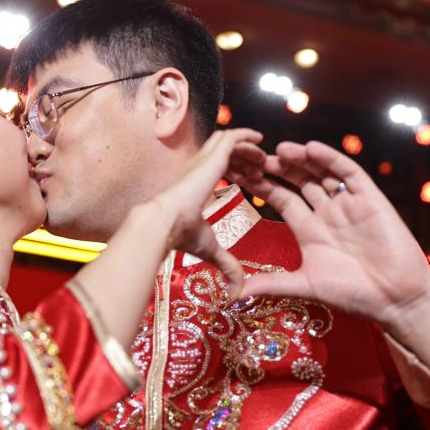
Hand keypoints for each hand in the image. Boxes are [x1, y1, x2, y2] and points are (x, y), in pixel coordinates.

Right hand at [152, 128, 265, 298]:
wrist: (165, 222)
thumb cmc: (182, 235)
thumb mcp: (211, 248)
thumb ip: (226, 263)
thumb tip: (237, 291)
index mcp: (195, 183)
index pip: (218, 168)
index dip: (237, 172)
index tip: (252, 182)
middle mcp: (198, 167)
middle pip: (225, 151)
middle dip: (245, 159)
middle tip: (261, 169)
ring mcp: (204, 158)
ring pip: (230, 143)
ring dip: (249, 149)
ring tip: (264, 160)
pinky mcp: (213, 155)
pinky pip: (234, 138)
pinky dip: (248, 138)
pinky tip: (261, 142)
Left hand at [236, 140, 429, 331]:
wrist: (395, 299)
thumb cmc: (352, 294)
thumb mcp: (305, 285)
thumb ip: (271, 283)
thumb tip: (235, 292)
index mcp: (309, 230)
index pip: (282, 199)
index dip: (264, 186)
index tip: (242, 173)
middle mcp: (327, 213)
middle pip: (299, 181)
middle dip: (279, 168)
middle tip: (257, 156)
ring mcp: (349, 204)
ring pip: (321, 172)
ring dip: (302, 159)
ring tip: (280, 149)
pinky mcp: (370, 199)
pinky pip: (349, 173)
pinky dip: (331, 159)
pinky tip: (312, 149)